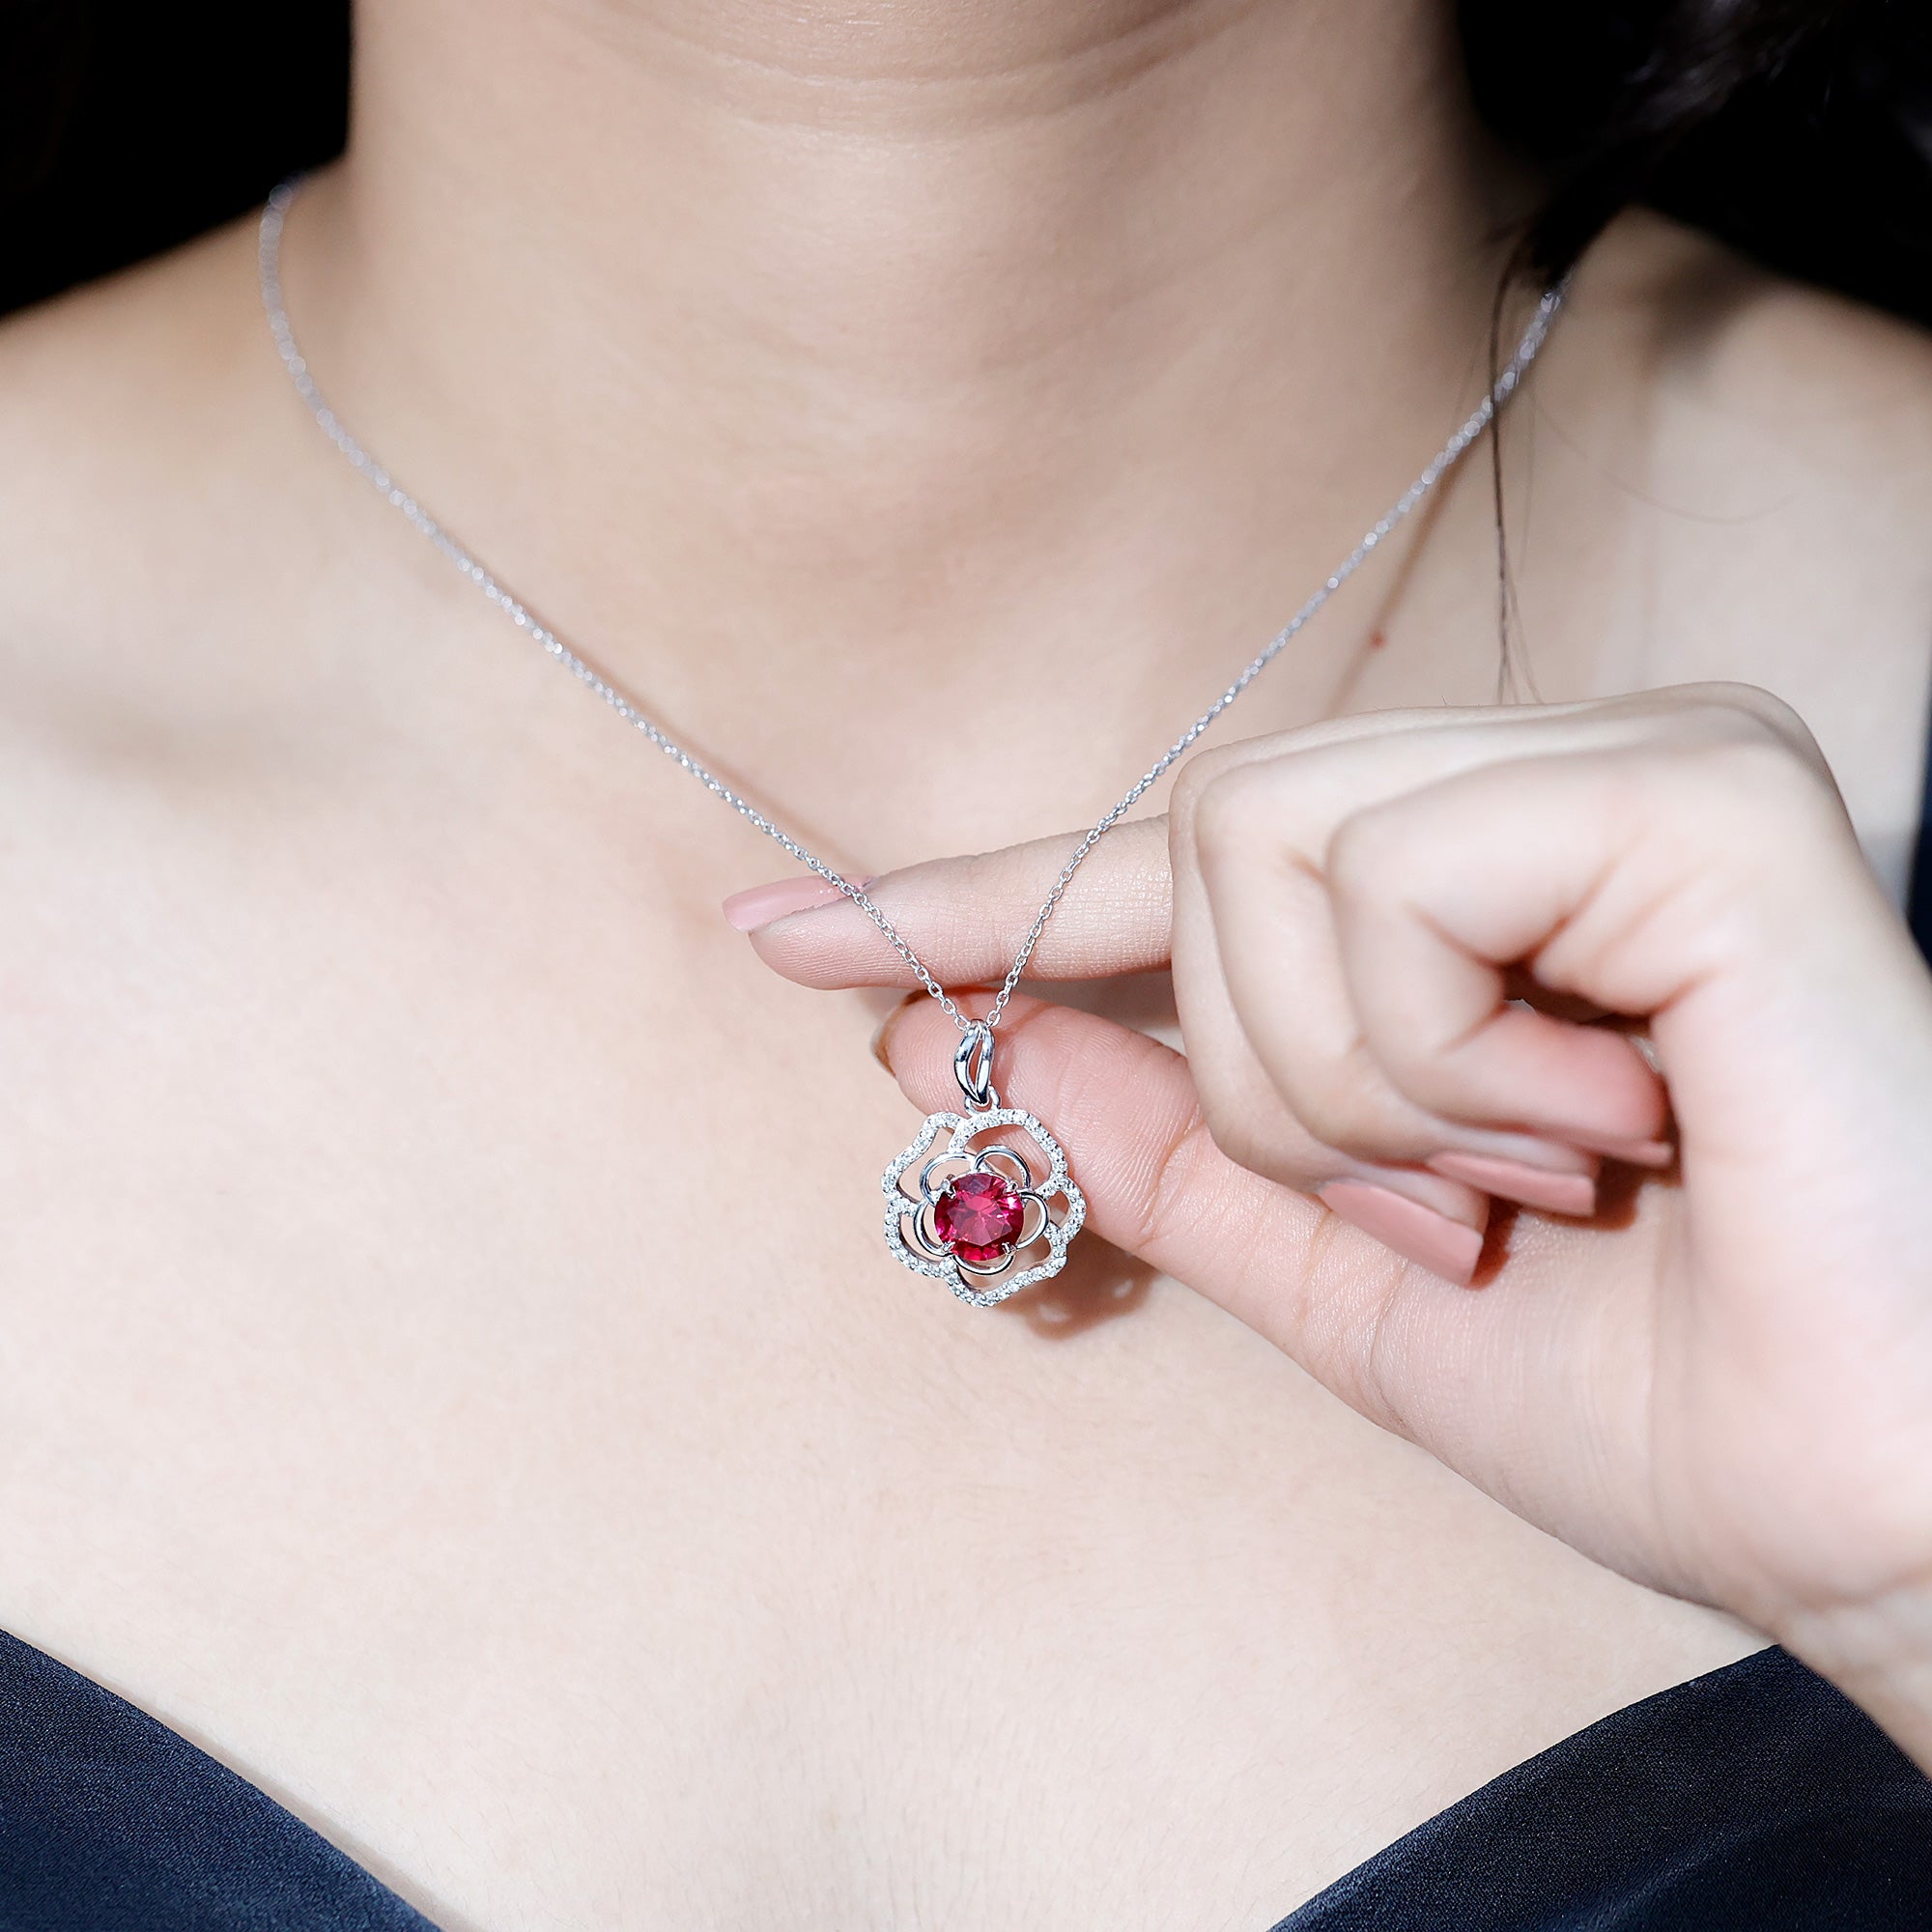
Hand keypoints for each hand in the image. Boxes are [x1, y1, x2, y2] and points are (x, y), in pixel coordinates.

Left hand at [739, 685, 1931, 1759]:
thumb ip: (1159, 1140)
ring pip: (1258, 840)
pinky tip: (1603, 1121)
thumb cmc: (1657, 1394)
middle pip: (1197, 835)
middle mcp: (1550, 778)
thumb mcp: (1336, 1273)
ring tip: (1529, 1177)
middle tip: (1438, 1210)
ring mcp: (1628, 761)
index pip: (1166, 859)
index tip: (778, 935)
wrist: (1886, 1513)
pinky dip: (1435, 1056)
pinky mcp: (1701, 792)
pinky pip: (1389, 876)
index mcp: (1477, 884)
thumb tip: (967, 1031)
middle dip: (1261, 1080)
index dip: (970, 898)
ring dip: (1345, 1085)